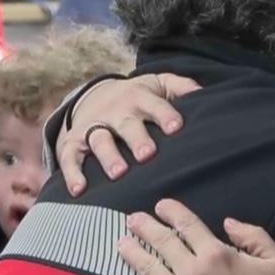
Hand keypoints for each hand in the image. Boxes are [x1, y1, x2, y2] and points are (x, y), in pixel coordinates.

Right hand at [56, 73, 202, 194]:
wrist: (96, 94)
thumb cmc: (139, 97)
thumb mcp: (159, 84)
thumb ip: (181, 87)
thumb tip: (204, 93)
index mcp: (139, 98)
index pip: (154, 105)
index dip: (164, 114)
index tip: (175, 128)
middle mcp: (116, 112)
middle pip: (126, 125)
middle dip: (136, 138)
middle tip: (147, 155)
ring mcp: (94, 126)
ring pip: (100, 140)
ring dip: (108, 157)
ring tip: (119, 174)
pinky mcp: (74, 141)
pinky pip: (70, 156)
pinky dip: (72, 172)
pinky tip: (78, 189)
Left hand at [110, 198, 274, 274]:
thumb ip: (253, 235)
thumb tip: (227, 222)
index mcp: (217, 254)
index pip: (186, 224)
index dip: (170, 211)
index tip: (161, 206)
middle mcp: (192, 271)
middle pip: (161, 241)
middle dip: (144, 226)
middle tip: (132, 220)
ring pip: (146, 267)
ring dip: (131, 252)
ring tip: (121, 243)